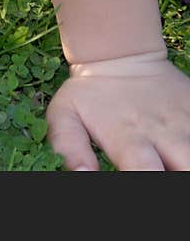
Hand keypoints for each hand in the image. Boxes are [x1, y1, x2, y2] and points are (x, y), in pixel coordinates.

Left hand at [46, 51, 189, 169]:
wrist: (120, 55)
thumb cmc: (89, 93)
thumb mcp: (64, 114)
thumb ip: (68, 146)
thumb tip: (83, 175)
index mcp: (128, 137)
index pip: (146, 174)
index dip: (148, 188)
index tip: (143, 181)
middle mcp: (162, 132)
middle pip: (185, 168)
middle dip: (179, 179)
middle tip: (164, 173)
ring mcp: (186, 122)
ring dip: (189, 162)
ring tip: (177, 162)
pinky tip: (186, 150)